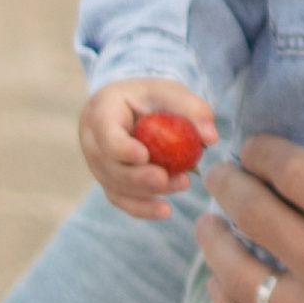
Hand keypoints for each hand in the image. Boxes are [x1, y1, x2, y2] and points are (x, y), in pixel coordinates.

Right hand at [80, 76, 216, 218]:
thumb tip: (211, 138)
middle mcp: (92, 141)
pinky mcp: (108, 180)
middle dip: (139, 177)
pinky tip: (165, 210)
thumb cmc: (150, 97)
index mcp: (102, 112)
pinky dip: (141, 208)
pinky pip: (120, 199)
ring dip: (147, 192)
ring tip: (182, 184)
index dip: (122, 148)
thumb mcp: (169, 92)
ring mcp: (97, 164)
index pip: (106, 135)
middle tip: (167, 178)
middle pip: (110, 166)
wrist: (132, 106)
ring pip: (116, 186)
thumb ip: (191, 108)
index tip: (144, 156)